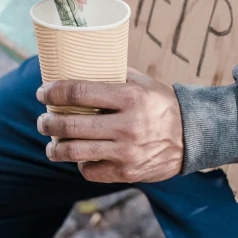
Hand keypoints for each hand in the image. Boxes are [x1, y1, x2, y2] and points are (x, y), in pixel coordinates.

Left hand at [36, 68, 183, 182]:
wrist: (194, 136)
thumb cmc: (163, 105)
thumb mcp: (145, 83)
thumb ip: (116, 75)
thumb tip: (83, 65)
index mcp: (130, 97)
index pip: (79, 92)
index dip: (54, 92)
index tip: (43, 93)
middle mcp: (128, 125)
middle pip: (70, 125)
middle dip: (48, 122)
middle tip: (43, 120)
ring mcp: (126, 152)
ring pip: (74, 152)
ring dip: (55, 148)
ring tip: (52, 145)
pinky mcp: (126, 172)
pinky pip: (90, 170)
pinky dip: (81, 164)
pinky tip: (82, 157)